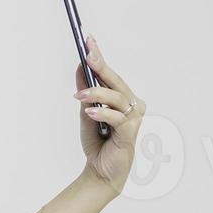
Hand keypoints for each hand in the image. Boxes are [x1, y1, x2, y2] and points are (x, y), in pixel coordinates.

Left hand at [73, 33, 145, 194]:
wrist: (100, 171)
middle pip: (117, 82)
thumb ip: (85, 91)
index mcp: (123, 98)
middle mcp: (132, 106)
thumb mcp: (86, 113)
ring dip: (97, 94)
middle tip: (87, 55)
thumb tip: (79, 67)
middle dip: (101, 66)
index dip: (100, 57)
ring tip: (79, 95)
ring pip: (117, 98)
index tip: (88, 41)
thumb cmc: (97, 142)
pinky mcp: (130, 134)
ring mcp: (133, 119)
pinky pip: (117, 119)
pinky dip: (103, 113)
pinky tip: (90, 112)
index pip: (111, 74)